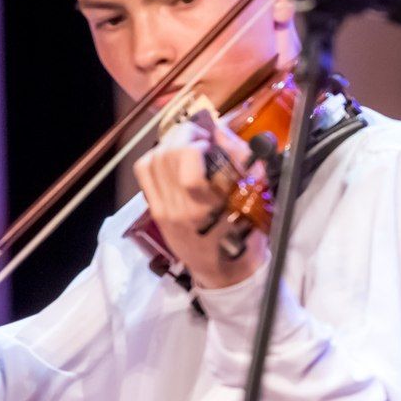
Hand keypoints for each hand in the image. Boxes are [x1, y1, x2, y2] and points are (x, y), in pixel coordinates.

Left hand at [133, 119, 268, 289]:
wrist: (225, 270)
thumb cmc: (248, 234)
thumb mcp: (257, 196)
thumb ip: (241, 159)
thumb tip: (218, 130)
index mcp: (210, 204)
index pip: (188, 158)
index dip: (197, 139)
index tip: (212, 139)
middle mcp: (181, 207)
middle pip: (168, 155)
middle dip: (183, 135)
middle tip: (199, 135)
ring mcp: (165, 210)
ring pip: (153, 161)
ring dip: (169, 143)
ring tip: (186, 143)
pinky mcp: (156, 212)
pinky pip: (144, 173)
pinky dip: (155, 157)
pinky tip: (170, 157)